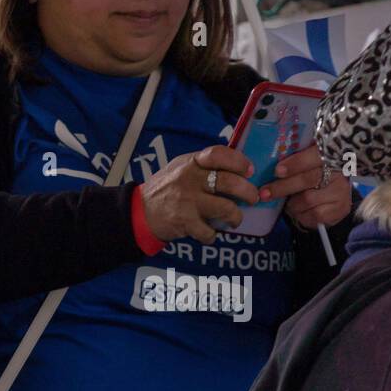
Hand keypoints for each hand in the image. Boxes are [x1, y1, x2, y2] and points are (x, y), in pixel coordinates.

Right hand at [140, 145, 258, 244]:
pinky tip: (210, 234)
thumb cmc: (164, 189)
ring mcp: (188, 202)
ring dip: (236, 217)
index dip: (240, 162)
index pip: (220, 154)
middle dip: (248, 192)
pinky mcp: (184, 222)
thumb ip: (203, 165)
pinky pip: (209, 231)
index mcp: (191, 163)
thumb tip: (235, 168)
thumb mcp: (179, 168)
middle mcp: (190, 180)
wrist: (138, 212)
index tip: (249, 171)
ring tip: (235, 220)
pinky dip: (212, 235)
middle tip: (253, 199)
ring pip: (226, 208)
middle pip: (230, 182)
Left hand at [259, 144, 352, 229]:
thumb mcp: (304, 169)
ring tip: (290, 203)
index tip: (277, 171)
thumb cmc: (311, 182)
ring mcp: (341, 191)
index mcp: (330, 157)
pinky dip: (301, 215)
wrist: (330, 203)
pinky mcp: (340, 209)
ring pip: (307, 199)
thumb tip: (265, 165)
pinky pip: (313, 214)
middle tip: (264, 193)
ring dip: (292, 204)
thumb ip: (292, 164)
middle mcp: (339, 172)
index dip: (296, 163)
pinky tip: (301, 211)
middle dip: (282, 187)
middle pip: (307, 179)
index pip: (314, 156)